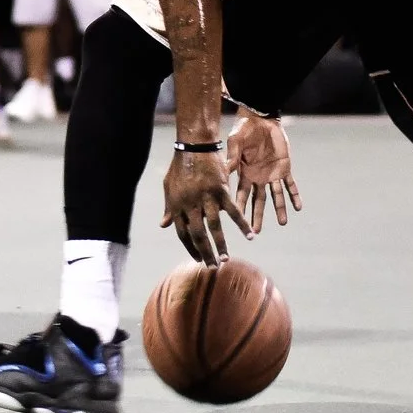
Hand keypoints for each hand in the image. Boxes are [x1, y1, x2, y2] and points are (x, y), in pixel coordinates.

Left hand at [160, 144, 248, 263]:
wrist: (194, 145)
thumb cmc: (180, 166)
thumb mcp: (169, 187)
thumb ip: (169, 207)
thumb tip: (163, 224)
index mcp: (177, 205)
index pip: (183, 233)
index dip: (190, 247)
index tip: (198, 258)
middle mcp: (190, 205)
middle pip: (198, 235)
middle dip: (205, 252)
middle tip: (213, 266)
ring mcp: (206, 198)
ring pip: (214, 227)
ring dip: (221, 245)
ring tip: (225, 259)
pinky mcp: (221, 191)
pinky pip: (233, 212)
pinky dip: (242, 224)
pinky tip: (249, 235)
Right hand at [228, 110, 300, 232]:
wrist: (261, 118)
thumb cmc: (244, 128)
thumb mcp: (235, 142)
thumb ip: (231, 158)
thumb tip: (223, 172)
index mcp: (245, 173)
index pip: (242, 195)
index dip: (241, 208)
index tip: (238, 222)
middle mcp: (258, 177)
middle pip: (258, 200)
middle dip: (257, 215)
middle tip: (256, 232)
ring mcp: (272, 173)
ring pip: (276, 196)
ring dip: (279, 209)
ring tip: (283, 223)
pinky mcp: (285, 167)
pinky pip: (290, 184)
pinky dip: (294, 195)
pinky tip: (298, 207)